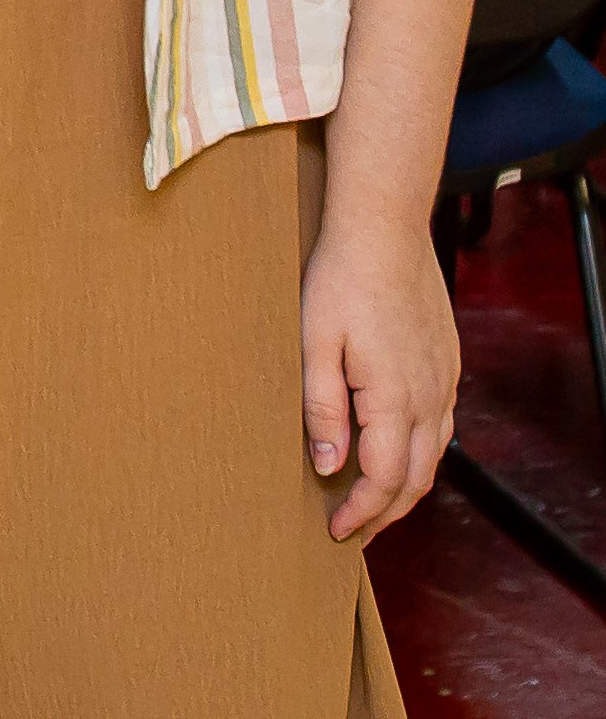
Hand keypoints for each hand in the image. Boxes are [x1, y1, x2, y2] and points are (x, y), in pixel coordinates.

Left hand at [301, 208, 458, 541]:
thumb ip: (322, 406)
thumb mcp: (314, 341)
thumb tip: (329, 465)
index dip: (361, 513)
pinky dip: (420, 451)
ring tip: (372, 499)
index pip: (384, 480)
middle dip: (385, 512)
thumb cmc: (340, 279)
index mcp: (394, 400)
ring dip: (405, 485)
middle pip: (416, 479)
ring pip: (433, 455)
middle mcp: (429, 398)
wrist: (384, 228)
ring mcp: (443, 381)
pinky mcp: (446, 363)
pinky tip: (397, 447)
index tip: (337, 532)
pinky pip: (441, 425)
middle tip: (354, 530)